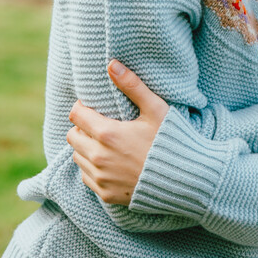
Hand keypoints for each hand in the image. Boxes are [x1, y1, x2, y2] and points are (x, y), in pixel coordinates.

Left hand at [67, 62, 167, 204]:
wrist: (186, 181)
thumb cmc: (171, 141)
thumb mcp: (155, 109)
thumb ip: (132, 85)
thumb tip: (111, 64)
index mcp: (107, 134)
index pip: (75, 115)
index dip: (82, 107)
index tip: (94, 107)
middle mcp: (98, 157)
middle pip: (72, 136)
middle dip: (82, 127)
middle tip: (101, 124)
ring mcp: (101, 178)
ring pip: (77, 157)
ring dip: (86, 148)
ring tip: (106, 143)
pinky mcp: (105, 194)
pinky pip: (86, 177)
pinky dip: (93, 168)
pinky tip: (111, 162)